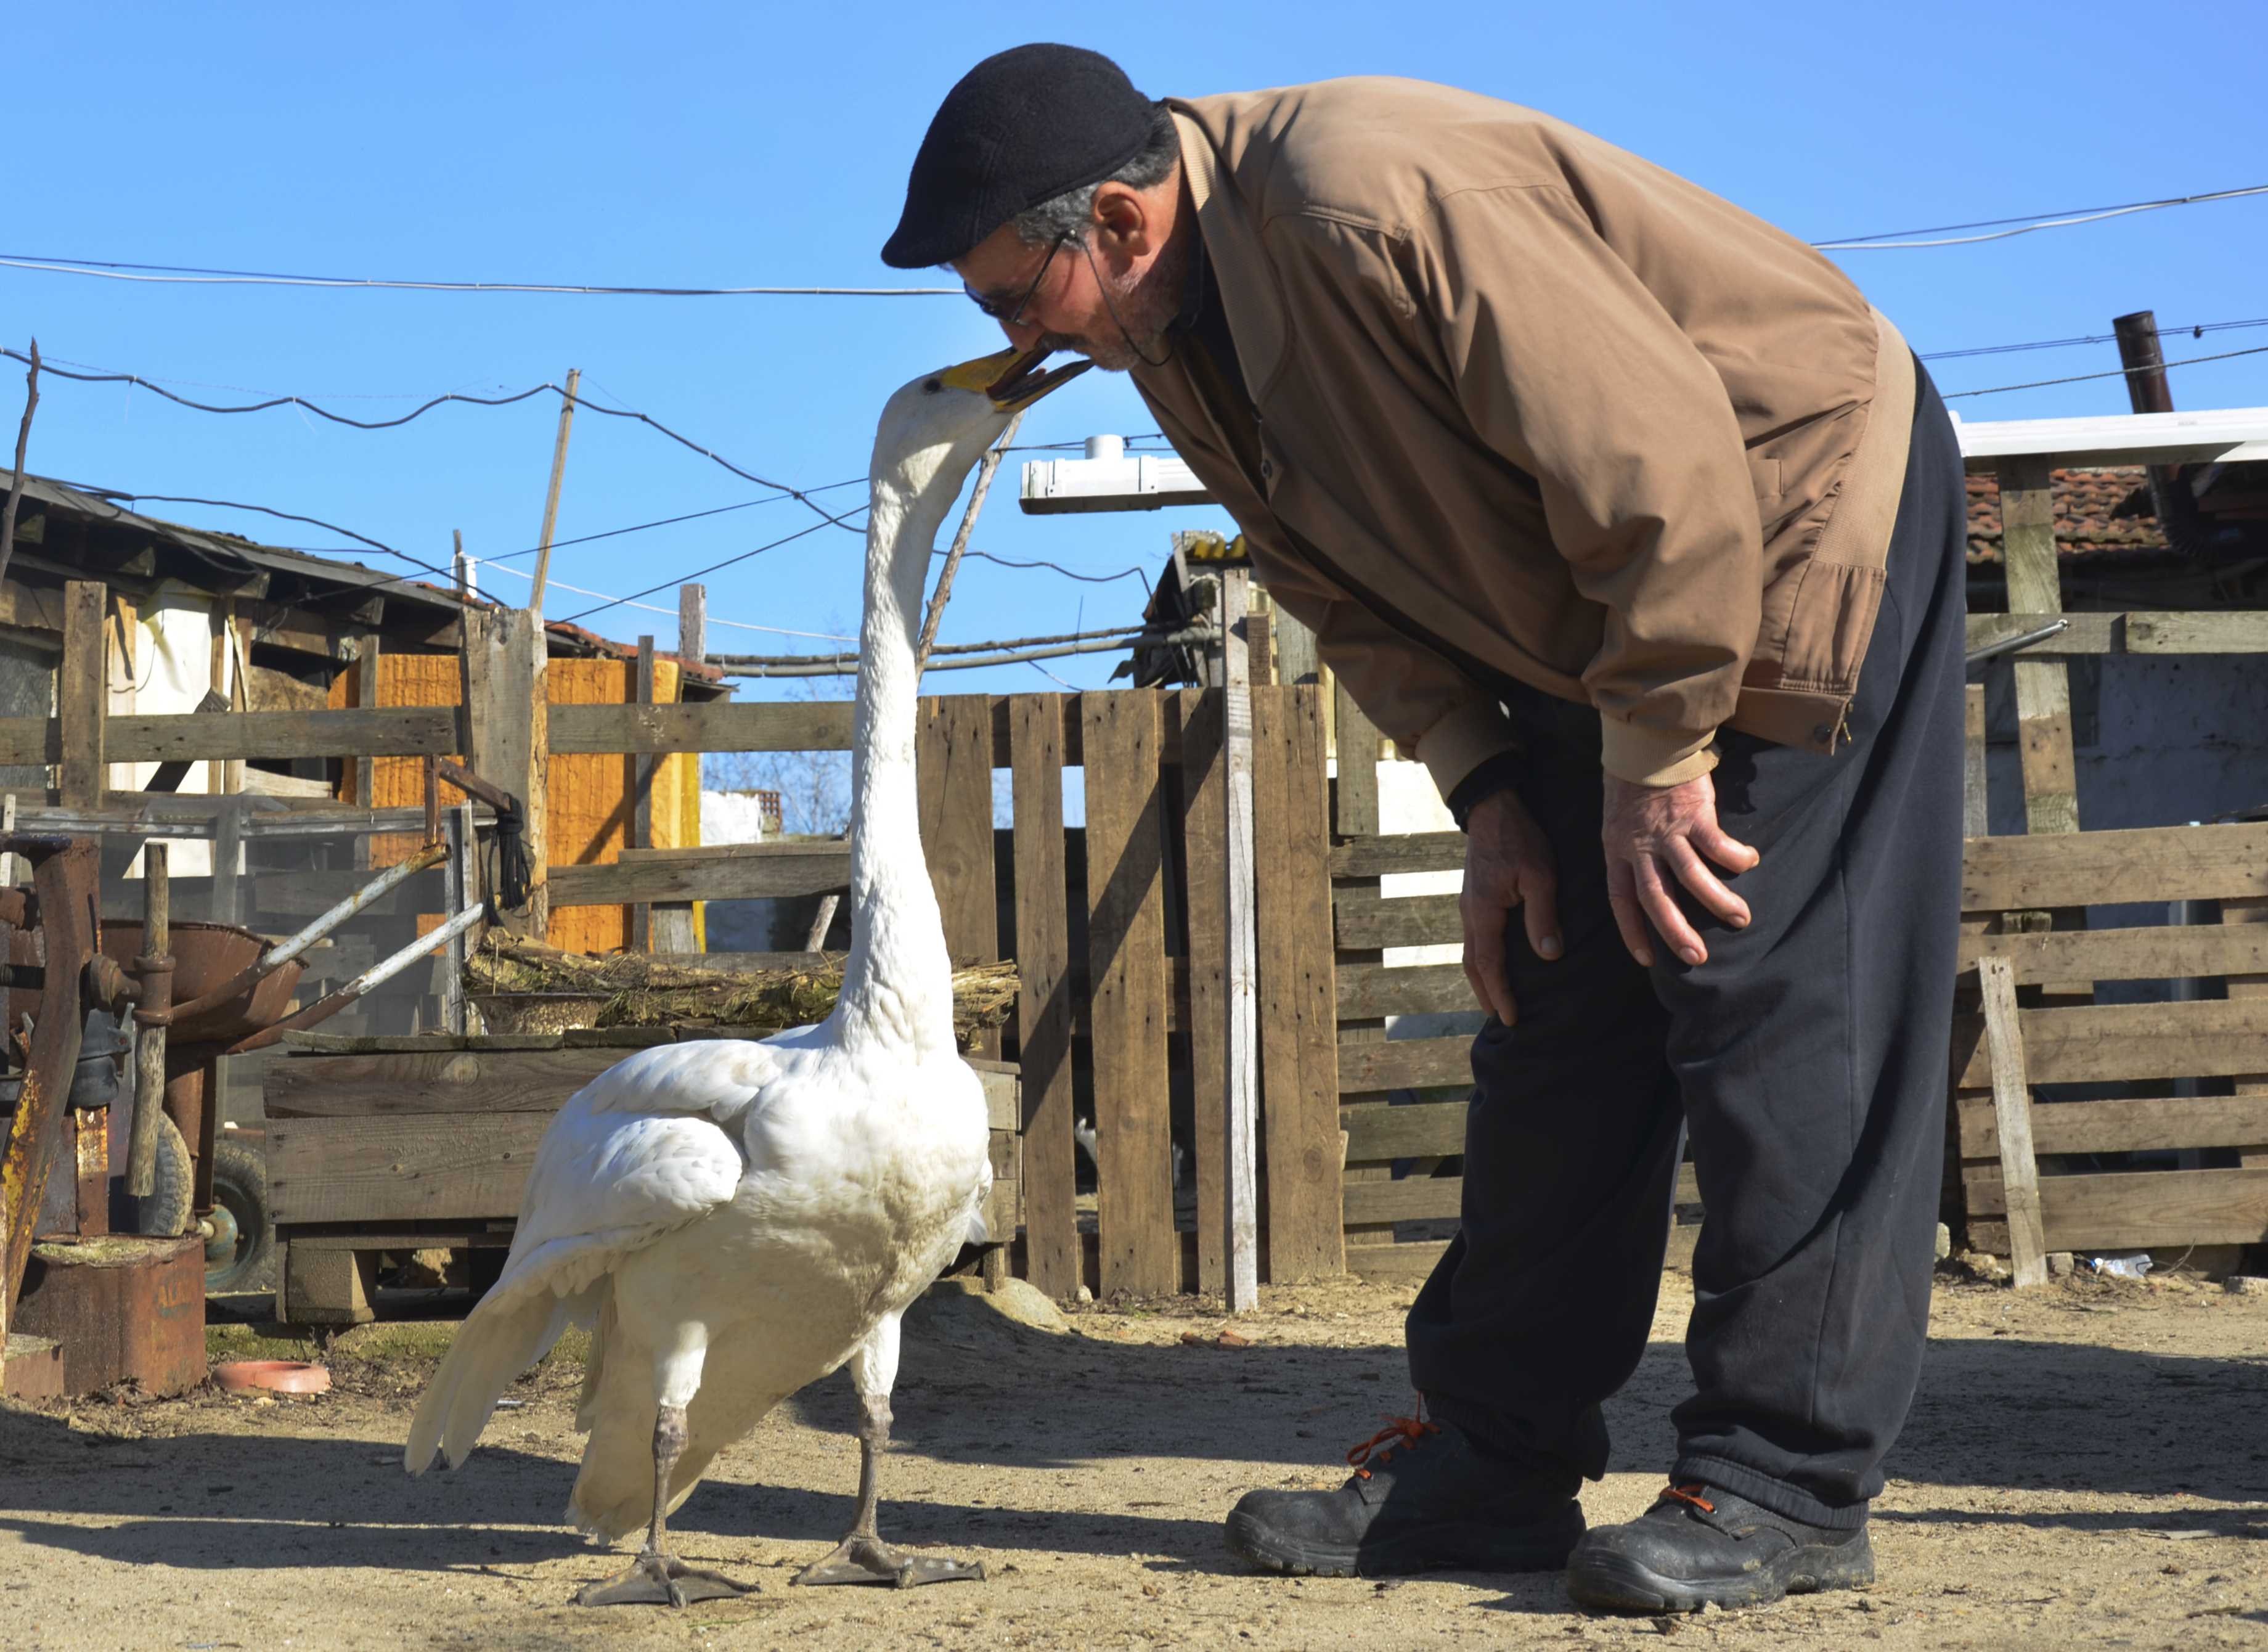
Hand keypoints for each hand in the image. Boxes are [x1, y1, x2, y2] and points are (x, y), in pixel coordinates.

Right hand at [1459, 788, 1562, 1025]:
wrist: (1492, 809)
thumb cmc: (1519, 839)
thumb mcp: (1539, 875)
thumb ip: (1542, 916)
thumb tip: (1548, 955)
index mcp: (1484, 912)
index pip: (1489, 963)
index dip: (1500, 992)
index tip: (1511, 1017)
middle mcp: (1470, 913)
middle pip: (1471, 964)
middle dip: (1485, 992)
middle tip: (1500, 1017)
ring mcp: (1468, 905)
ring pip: (1469, 951)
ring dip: (1481, 977)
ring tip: (1494, 996)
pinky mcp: (1474, 897)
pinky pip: (1474, 936)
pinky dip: (1482, 958)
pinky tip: (1494, 959)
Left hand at [1600, 771, 1758, 968]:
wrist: (1645, 740)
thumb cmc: (1633, 780)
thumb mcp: (1619, 820)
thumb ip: (1633, 849)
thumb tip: (1654, 879)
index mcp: (1616, 849)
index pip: (1620, 899)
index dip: (1632, 930)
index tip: (1646, 959)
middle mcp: (1639, 846)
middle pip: (1656, 898)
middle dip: (1676, 931)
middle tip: (1698, 957)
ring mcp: (1667, 831)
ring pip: (1692, 877)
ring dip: (1717, 902)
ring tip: (1741, 918)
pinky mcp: (1694, 814)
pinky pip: (1718, 845)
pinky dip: (1736, 857)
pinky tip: (1750, 862)